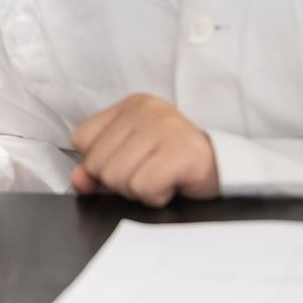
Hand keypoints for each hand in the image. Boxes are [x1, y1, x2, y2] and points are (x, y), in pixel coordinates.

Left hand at [70, 94, 218, 207]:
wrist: (223, 168)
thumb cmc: (171, 163)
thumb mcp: (129, 159)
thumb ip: (97, 168)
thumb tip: (78, 180)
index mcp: (129, 105)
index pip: (82, 139)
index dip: (98, 162)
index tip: (127, 163)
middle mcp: (146, 110)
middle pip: (98, 163)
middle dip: (120, 181)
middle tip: (148, 174)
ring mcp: (165, 128)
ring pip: (118, 177)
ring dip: (138, 190)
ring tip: (160, 178)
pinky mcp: (182, 152)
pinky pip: (144, 187)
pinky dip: (155, 196)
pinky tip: (171, 185)